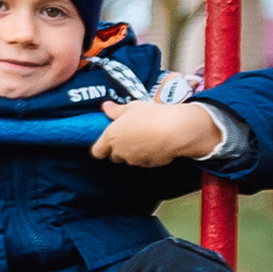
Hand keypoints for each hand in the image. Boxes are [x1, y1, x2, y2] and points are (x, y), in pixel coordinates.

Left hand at [94, 97, 226, 167]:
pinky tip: (157, 144)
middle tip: (130, 134)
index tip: (108, 140)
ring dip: (134, 152)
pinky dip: (147, 155)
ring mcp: (134, 160)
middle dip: (119, 148)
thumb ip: (116, 110)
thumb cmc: (151, 115)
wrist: (175, 130)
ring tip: (146, 137)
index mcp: (111, 137)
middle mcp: (120, 151)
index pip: (97, 152)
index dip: (101, 147)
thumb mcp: (132, 107)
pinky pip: (144, 161)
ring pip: (129, 159)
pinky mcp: (148, 165)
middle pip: (114, 156)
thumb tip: (105, 106)